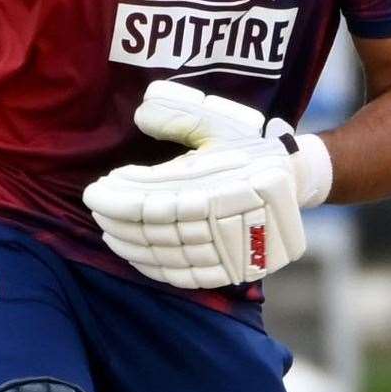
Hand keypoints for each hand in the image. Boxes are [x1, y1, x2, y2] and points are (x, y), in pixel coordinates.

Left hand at [82, 81, 331, 288]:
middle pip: (157, 232)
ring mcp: (232, 252)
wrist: (295, 184)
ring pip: (169, 257)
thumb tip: (140, 114)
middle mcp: (227, 223)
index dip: (120, 200)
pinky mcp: (235, 270)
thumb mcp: (221, 123)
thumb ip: (181, 116)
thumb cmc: (250, 148)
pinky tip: (136, 257)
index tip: (95, 191)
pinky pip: (188, 277)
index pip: (156, 202)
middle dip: (119, 221)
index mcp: (222, 187)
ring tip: (108, 230)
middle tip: (95, 208)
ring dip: (131, 246)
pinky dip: (156, 270)